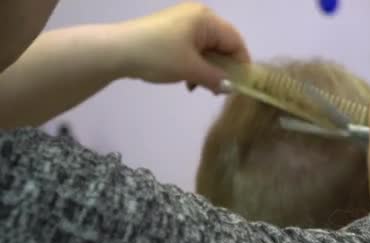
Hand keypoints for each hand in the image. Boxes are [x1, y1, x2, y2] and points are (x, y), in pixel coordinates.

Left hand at [113, 2, 249, 90]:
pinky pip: (194, 48)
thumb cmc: (158, 56)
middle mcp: (198, 16)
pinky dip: (195, 64)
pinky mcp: (172, 31)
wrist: (116, 51)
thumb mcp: (191, 70)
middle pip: (223, 44)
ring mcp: (183, 22)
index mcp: (206, 19)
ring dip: (208, 69)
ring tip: (199, 86)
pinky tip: (188, 80)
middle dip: (223, 68)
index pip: (236, 41)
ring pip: (208, 48)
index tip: (241, 86)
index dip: (241, 64)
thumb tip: (231, 88)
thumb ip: (216, 79)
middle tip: (218, 89)